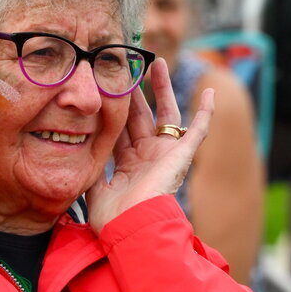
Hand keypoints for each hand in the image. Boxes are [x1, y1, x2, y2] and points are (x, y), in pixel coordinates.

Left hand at [86, 58, 212, 233]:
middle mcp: (146, 157)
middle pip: (140, 115)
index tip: (107, 87)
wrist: (132, 229)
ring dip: (163, 88)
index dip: (115, 108)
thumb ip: (90, 170)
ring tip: (157, 62)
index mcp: (127, 166)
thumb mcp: (93, 192)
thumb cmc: (113, 219)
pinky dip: (207, 111)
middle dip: (135, 91)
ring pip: (166, 113)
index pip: (120, 130)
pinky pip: (199, 130)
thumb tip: (78, 153)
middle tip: (127, 65)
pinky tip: (212, 91)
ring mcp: (165, 155)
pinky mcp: (182, 156)